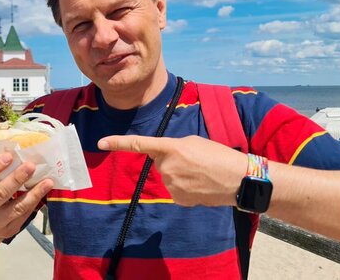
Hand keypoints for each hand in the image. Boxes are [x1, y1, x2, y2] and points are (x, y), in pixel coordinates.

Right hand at [0, 153, 53, 240]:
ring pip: (17, 207)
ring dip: (34, 193)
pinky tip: (45, 191)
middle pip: (1, 193)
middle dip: (17, 178)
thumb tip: (16, 154)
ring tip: (47, 181)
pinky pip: (25, 214)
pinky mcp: (10, 230)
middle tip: (31, 165)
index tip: (9, 155)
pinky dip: (36, 201)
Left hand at [98, 135, 246, 206]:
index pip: (139, 144)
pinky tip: (200, 185)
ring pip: (168, 176)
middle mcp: (166, 167)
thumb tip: (166, 158)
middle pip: (160, 162)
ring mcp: (171, 185)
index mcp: (170, 148)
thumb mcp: (194, 142)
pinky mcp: (177, 198)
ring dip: (179, 174)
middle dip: (172, 160)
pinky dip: (185, 187)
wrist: (238, 179)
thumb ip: (174, 146)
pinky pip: (175, 189)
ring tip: (200, 172)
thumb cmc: (219, 156)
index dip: (118, 142)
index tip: (101, 142)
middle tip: (194, 161)